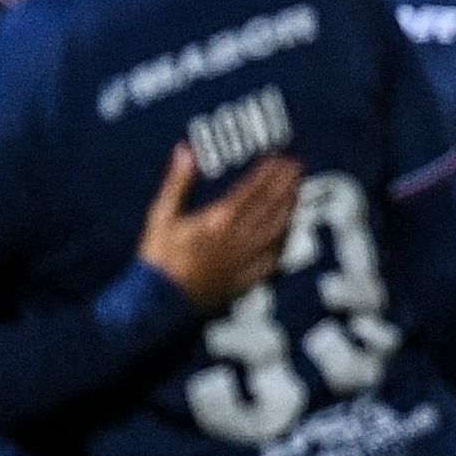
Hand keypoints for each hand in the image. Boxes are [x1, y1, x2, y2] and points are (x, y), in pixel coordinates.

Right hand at [137, 146, 299, 308]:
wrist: (157, 304)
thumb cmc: (157, 260)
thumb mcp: (161, 216)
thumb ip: (178, 182)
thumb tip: (186, 152)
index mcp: (218, 221)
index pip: (252, 191)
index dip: (269, 173)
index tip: (281, 159)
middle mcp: (237, 239)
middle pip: (270, 207)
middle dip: (285, 185)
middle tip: (297, 168)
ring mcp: (244, 261)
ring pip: (276, 231)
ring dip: (289, 209)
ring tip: (296, 192)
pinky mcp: (245, 280)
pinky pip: (273, 258)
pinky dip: (283, 241)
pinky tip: (287, 232)